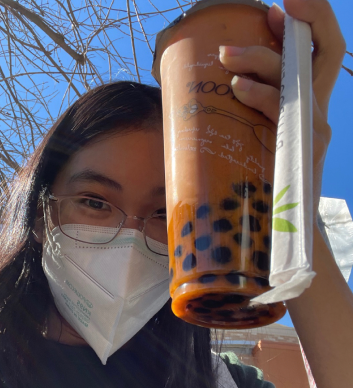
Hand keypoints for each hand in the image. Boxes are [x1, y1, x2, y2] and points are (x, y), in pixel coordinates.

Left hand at [219, 0, 345, 210]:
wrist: (286, 227)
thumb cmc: (262, 180)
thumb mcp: (256, 138)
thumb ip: (245, 115)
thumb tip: (202, 97)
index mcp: (305, 102)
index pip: (319, 51)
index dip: (310, 20)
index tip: (277, 6)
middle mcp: (316, 109)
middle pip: (325, 51)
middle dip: (303, 20)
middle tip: (270, 10)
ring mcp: (314, 128)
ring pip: (297, 78)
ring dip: (262, 60)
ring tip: (228, 56)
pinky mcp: (305, 148)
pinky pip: (285, 112)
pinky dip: (262, 95)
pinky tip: (239, 87)